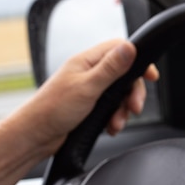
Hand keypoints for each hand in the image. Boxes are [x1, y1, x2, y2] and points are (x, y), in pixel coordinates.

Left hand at [22, 39, 158, 155]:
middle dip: (133, 93)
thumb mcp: (88, 87)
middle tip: (134, 106)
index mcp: (87, 61)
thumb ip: (111, 68)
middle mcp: (89, 72)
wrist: (34, 137)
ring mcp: (90, 89)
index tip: (150, 76)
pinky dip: (115, 118)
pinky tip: (110, 127)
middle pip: (125, 75)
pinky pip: (112, 108)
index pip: (120, 49)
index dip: (139, 60)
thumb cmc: (52, 110)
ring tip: (117, 122)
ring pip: (120, 94)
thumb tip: (130, 47)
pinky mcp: (90, 106)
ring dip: (123, 110)